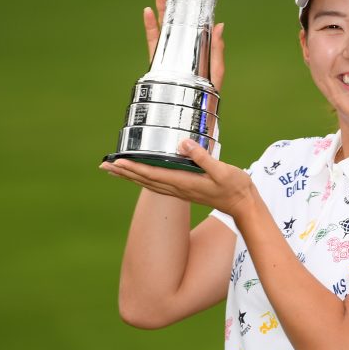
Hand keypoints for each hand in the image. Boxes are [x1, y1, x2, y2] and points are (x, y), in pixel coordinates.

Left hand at [100, 139, 254, 214]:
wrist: (244, 205)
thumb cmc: (235, 187)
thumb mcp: (222, 170)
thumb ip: (203, 158)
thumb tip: (183, 144)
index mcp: (185, 183)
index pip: (153, 174)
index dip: (134, 168)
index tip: (117, 162)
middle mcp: (179, 188)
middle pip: (145, 180)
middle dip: (124, 173)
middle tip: (104, 165)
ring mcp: (181, 190)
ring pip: (149, 183)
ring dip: (130, 177)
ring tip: (114, 170)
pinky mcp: (185, 189)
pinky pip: (158, 184)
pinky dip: (144, 179)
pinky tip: (139, 176)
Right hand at [144, 0, 225, 89]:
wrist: (190, 114)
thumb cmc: (208, 95)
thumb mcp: (217, 72)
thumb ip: (217, 50)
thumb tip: (220, 25)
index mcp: (197, 50)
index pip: (195, 27)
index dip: (192, 12)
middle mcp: (183, 51)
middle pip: (177, 24)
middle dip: (173, 6)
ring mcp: (169, 56)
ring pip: (164, 29)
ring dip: (160, 11)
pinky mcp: (158, 63)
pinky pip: (153, 42)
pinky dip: (149, 28)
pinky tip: (147, 14)